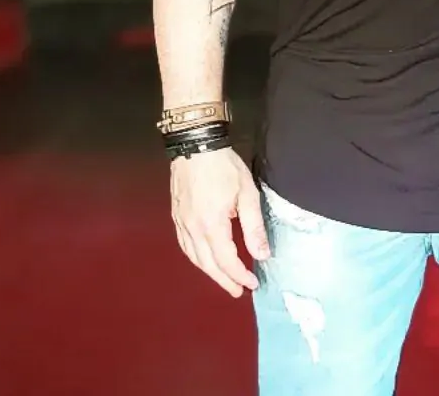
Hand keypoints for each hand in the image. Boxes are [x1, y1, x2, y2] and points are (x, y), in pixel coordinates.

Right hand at [170, 146, 269, 296]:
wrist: (195, 145)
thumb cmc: (223, 167)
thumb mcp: (247, 193)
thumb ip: (254, 227)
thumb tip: (262, 254)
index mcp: (212, 225)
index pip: (226, 260)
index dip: (239, 275)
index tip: (252, 284)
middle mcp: (193, 229)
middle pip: (207, 264)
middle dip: (224, 281)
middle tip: (238, 291)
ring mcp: (181, 223)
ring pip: (194, 258)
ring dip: (209, 273)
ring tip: (224, 280)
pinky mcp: (176, 216)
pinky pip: (185, 246)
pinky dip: (196, 258)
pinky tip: (204, 259)